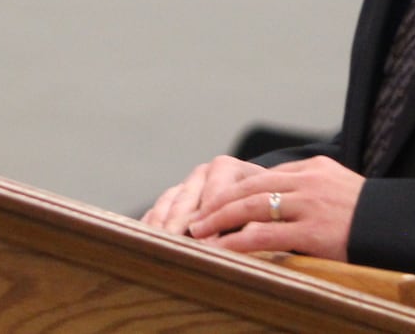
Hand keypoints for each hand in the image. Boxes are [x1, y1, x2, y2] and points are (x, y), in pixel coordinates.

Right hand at [143, 155, 262, 235]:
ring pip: (167, 204)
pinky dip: (152, 226)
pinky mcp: (171, 198)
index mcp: (226, 168)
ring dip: (161, 226)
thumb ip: (254, 224)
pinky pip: (156, 210)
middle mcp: (202, 173)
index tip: (207, 246)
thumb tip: (240, 243)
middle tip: (174, 246)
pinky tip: (149, 243)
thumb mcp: (265, 212)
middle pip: (185, 200)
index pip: (215, 196)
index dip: (211, 222)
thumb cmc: (264, 208)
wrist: (257, 197)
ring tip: (158, 248)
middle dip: (179, 225)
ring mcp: (184, 185)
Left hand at [188, 156, 363, 261]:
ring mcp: (310, 205)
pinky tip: (222, 247)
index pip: (264, 176)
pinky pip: (266, 235)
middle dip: (219, 201)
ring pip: (252, 207)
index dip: (235, 190)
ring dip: (220, 219)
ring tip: (199, 232)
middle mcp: (308, 181)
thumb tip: (281, 203)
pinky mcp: (313, 232)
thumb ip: (311, 190)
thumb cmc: (369, 216)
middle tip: (196, 216)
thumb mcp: (340, 188)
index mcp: (314, 168)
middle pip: (251, 187)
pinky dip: (238, 241)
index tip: (214, 202)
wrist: (401, 227)